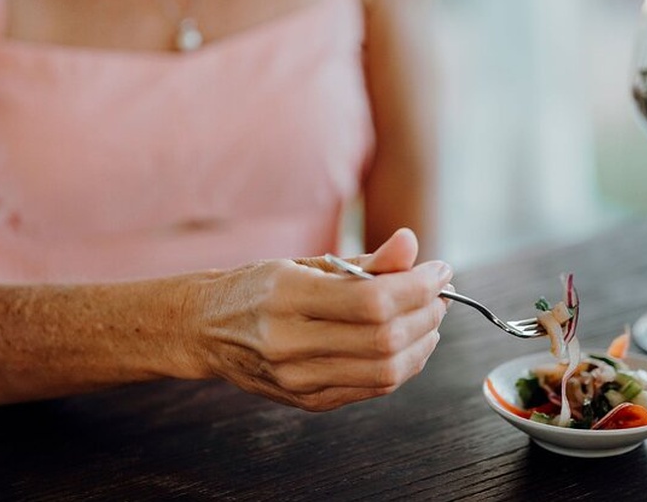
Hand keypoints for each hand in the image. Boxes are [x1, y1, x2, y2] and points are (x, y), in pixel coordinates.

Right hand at [190, 228, 451, 410]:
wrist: (206, 329)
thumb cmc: (258, 288)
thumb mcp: (306, 263)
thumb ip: (364, 260)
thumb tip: (412, 244)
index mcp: (285, 297)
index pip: (372, 299)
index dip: (418, 286)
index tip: (440, 271)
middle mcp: (288, 343)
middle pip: (384, 338)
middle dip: (427, 314)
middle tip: (441, 294)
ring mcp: (297, 379)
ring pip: (385, 371)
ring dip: (423, 343)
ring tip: (431, 318)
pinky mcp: (308, 401)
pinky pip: (373, 389)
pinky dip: (404, 365)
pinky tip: (411, 343)